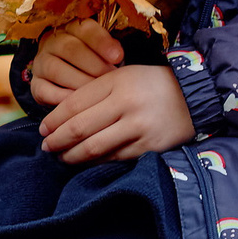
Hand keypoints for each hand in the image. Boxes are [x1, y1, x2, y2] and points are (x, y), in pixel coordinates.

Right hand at [28, 21, 123, 106]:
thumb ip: (109, 50)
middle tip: (110, 78)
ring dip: (79, 81)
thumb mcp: (102, 52)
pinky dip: (62, 97)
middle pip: (69, 48)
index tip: (118, 57)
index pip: (84, 28)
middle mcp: (51, 42)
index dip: (101, 42)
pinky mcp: (35, 84)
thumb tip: (117, 55)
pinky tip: (79, 102)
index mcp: (70, 28)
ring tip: (97, 92)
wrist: (70, 83)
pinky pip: (44, 90)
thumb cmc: (93, 64)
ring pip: (55, 69)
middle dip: (93, 64)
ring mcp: (40, 63)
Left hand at [40, 63, 194, 164]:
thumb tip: (62, 116)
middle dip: (58, 140)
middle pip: (81, 128)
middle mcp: (127, 104)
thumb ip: (95, 91)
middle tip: (46, 146)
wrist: (194, 97)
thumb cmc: (151, 84)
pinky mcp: (150, 147)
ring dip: (73, 155)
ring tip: (61, 157)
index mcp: (117, 81)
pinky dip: (97, 162)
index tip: (43, 128)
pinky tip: (86, 162)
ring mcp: (139, 127)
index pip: (75, 103)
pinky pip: (115, 158)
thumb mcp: (123, 75)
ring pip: (96, 147)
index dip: (54, 119)